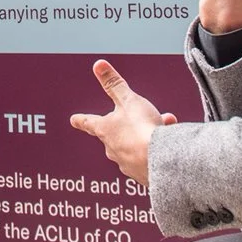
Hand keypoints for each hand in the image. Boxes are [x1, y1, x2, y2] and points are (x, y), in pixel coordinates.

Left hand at [69, 60, 174, 186]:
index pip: (90, 123)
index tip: (74, 119)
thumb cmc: (142, 129)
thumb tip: (98, 64)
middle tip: (143, 118)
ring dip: (146, 137)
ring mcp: (127, 164)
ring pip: (135, 146)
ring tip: (164, 130)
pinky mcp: (143, 176)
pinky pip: (147, 161)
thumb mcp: (128, 100)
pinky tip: (168, 148)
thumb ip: (114, 83)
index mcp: (106, 130)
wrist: (161, 161)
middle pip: (115, 136)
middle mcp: (113, 149)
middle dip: (129, 126)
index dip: (82, 119)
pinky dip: (155, 152)